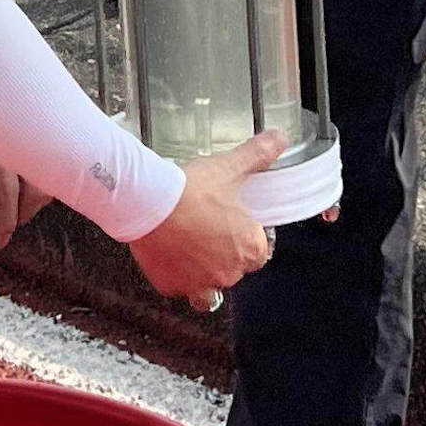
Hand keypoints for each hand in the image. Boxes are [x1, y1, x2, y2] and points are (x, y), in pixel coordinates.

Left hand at [0, 115, 41, 244]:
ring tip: (17, 200)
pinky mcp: (42, 112)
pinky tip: (28, 175)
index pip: (6, 186)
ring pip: (51, 167)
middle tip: (12, 221)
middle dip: (29, 207)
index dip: (6, 217)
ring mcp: (35, 117)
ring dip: (37, 189)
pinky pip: (50, 148)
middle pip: (40, 180)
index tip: (2, 236)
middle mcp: (20, 125)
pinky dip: (42, 167)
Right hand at [128, 132, 283, 306]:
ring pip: (208, 285)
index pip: (260, 252)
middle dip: (223, 252)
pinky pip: (179, 286)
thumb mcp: (229, 168)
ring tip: (190, 246)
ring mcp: (199, 283)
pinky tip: (169, 253)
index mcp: (249, 249)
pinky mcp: (172, 285)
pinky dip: (175, 274)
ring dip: (203, 270)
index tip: (235, 225)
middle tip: (207, 228)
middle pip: (234, 268)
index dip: (248, 237)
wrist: (147, 202)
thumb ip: (258, 155)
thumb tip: (279, 139)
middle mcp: (229, 272)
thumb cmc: (190, 190)